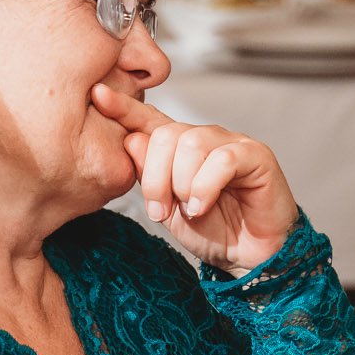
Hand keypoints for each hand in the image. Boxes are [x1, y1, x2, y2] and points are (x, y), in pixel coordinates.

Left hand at [92, 82, 298, 274]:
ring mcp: (232, 144)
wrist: (250, 257)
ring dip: (181, 184)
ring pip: (192, 143)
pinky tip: (204, 206)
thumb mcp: (169, 208)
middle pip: (166, 134)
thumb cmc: (214, 231)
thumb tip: (130, 140)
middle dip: (155, 176)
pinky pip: (222, 160)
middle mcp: (205, 139)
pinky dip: (206, 187)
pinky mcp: (256, 156)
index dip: (124, 108)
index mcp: (180, 149)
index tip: (98, 96)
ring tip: (188, 211)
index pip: (149, 120)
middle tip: (159, 210)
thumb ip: (149, 176)